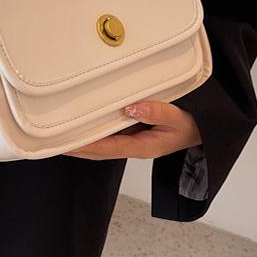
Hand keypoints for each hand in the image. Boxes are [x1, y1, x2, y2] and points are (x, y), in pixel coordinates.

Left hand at [72, 99, 201, 162]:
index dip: (87, 145)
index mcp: (144, 147)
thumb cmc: (191, 125)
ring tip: (62, 132)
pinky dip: (96, 130)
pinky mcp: (134, 133)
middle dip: (78, 146)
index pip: (108, 147)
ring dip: (84, 140)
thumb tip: (131, 107)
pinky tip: (85, 122)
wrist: (202, 131)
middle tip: (54, 139)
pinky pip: (111, 134)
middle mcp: (135, 146)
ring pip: (103, 143)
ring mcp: (134, 140)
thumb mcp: (179, 119)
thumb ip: (157, 111)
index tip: (68, 142)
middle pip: (99, 149)